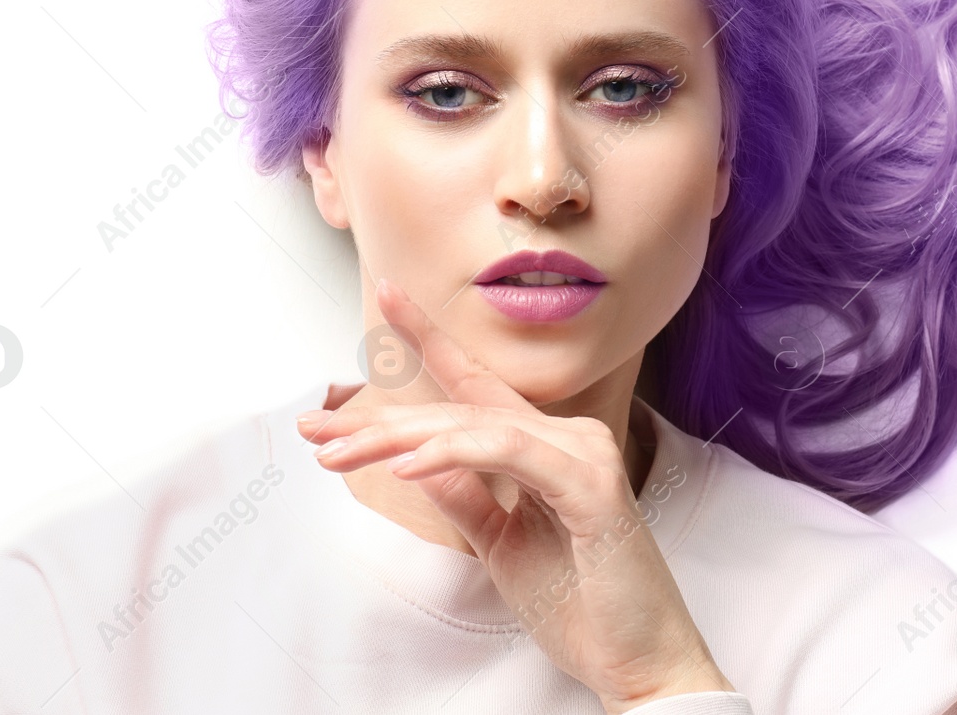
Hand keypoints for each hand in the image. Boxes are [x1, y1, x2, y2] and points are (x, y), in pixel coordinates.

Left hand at [296, 276, 735, 713]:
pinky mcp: (591, 485)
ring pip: (475, 425)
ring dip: (400, 438)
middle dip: (380, 419)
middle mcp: (566, 437)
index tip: (386, 295)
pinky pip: (509, 453)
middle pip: (458, 411)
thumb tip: (415, 459)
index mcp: (545, 446)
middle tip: (317, 428)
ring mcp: (582, 454)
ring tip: (341, 452)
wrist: (638, 660)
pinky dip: (454, 454)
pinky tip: (407, 465)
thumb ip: (465, 496)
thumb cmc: (582, 604)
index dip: (429, 338)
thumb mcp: (501, 544)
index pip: (476, 385)